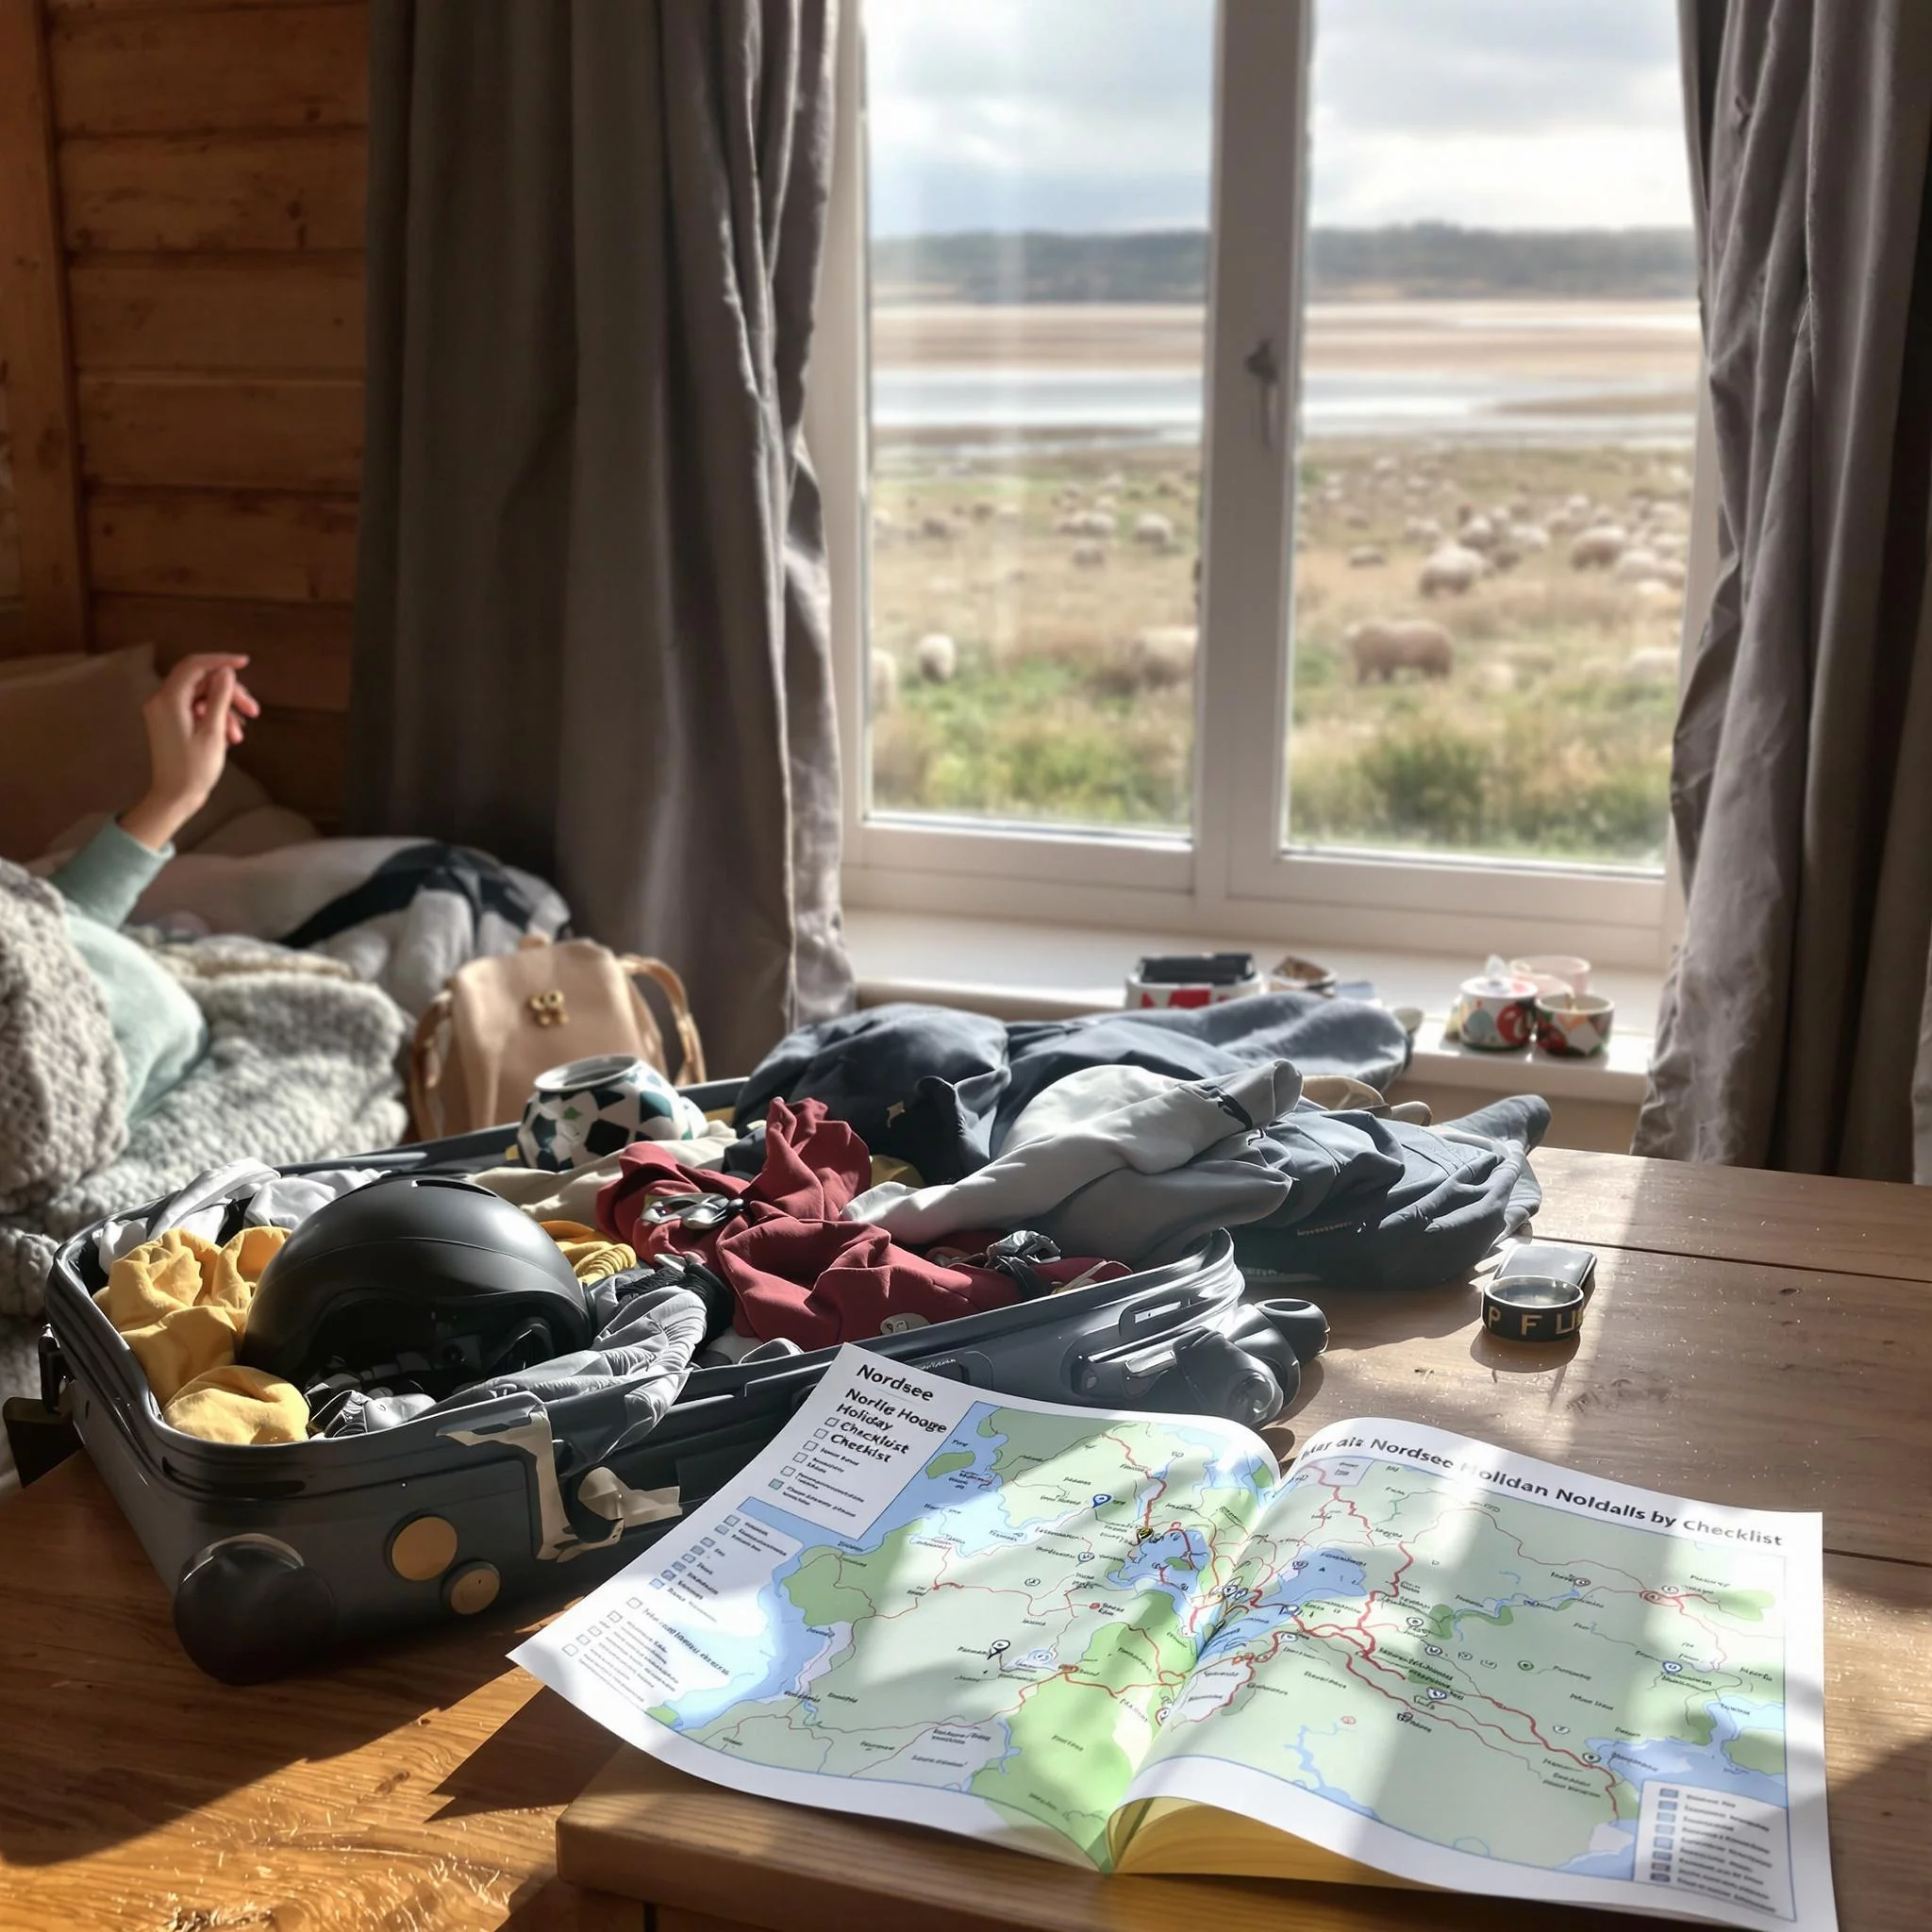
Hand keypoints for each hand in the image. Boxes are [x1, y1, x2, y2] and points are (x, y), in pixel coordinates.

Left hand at [119, 653, 261, 851]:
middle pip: (200, 681)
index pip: (195, 666)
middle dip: (228, 692)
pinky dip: (213, 717)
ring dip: (224, 708)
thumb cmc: (195, 768)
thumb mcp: (213, 732)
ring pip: (200, 696)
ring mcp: (163, 711)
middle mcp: (161, 700)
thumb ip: (218, 698)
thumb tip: (226, 672)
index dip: (220, 660)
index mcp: (168, 700)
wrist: (174, 796)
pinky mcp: (168, 721)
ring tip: (241, 733)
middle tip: (253, 711)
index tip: (245, 663)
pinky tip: (230, 735)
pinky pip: (194, 708)